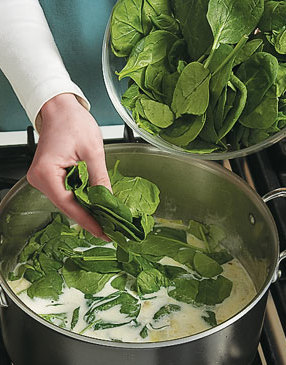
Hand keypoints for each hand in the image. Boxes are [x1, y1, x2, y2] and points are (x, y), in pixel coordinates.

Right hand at [27, 93, 110, 239]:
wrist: (60, 109)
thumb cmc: (72, 122)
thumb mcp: (93, 151)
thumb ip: (100, 179)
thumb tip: (109, 202)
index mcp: (46, 172)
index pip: (69, 205)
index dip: (88, 221)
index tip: (104, 232)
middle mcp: (39, 179)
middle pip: (67, 206)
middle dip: (90, 217)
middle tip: (110, 229)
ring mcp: (43, 179)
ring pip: (67, 202)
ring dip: (86, 209)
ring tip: (107, 219)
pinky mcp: (49, 177)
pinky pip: (66, 193)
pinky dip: (82, 199)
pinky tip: (96, 205)